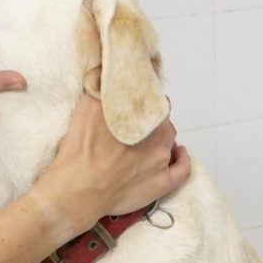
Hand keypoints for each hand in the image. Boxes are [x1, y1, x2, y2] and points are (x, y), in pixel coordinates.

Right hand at [36, 94, 190, 232]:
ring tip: (145, 142)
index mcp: (145, 113)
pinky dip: (182, 160)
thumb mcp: (88, 105)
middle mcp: (160, 134)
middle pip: (160, 121)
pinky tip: (179, 154)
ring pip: (169, 142)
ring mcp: (162, 160)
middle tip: (132, 126)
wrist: (80, 188)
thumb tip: (108, 74)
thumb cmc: (82, 148)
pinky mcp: (162, 183)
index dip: (142, 101)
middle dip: (149, 121)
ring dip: (160, 139)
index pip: (152, 99)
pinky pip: (182, 170)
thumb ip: (103, 87)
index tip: (133, 105)